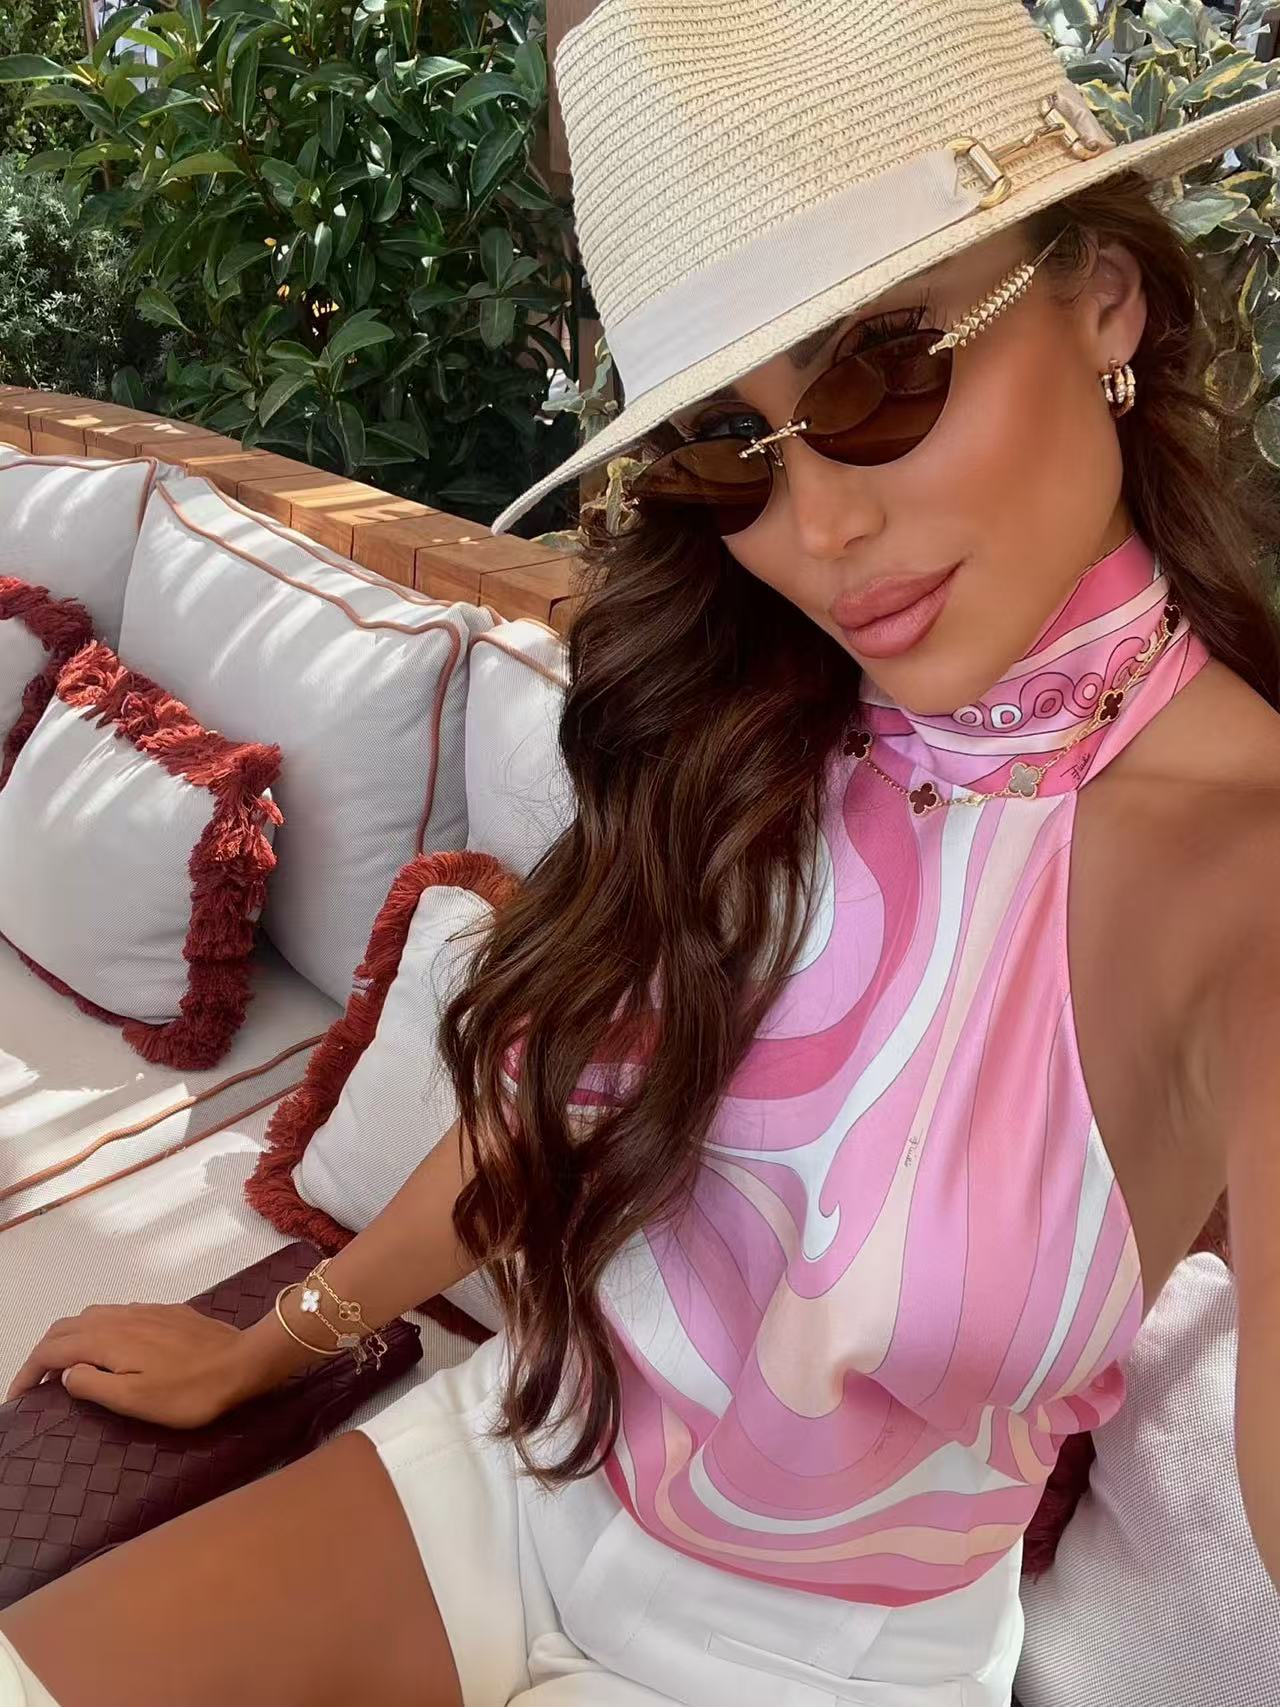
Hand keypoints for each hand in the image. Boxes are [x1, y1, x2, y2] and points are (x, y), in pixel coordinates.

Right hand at [3, 1303, 264, 1427]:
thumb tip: (65, 1372)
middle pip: (67, 1327)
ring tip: (64, 1365)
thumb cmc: (189, 1391)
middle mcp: (120, 1317)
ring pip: (91, 1315)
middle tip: (35, 1383)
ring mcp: (144, 1310)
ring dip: (69, 1338)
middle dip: (44, 1352)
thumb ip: (92, 1385)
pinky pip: (117, 1314)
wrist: (243, 1362)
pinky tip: (107, 1348)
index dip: (28, 1372)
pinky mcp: (165, 1312)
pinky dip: (96, 1329)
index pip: (52, 1349)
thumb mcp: (134, 1400)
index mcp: (107, 1339)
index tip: (18, 1397)